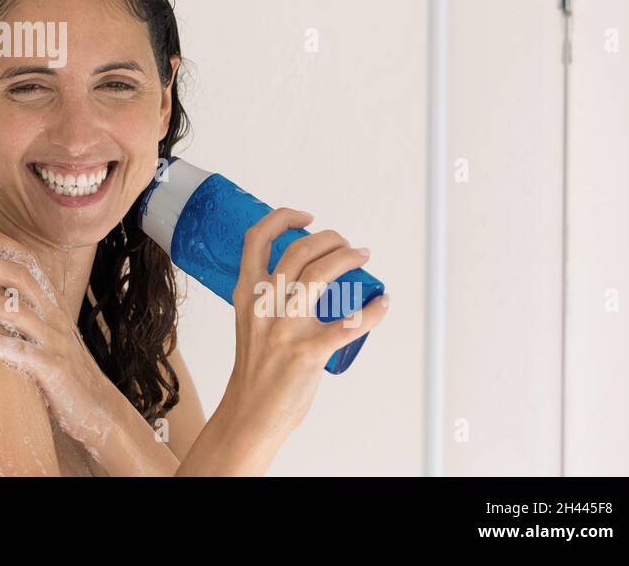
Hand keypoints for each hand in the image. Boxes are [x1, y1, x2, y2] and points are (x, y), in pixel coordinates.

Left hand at [0, 223, 122, 453]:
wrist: (98, 409)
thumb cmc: (62, 370)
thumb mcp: (45, 334)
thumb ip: (22, 313)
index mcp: (52, 304)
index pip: (27, 262)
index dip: (0, 243)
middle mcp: (55, 316)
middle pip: (19, 278)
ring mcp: (55, 342)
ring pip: (16, 312)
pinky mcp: (54, 370)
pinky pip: (21, 352)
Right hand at [222, 208, 390, 446]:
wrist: (251, 411)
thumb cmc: (256, 367)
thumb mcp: (251, 320)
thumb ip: (270, 297)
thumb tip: (308, 277)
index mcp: (246, 293)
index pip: (257, 238)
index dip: (282, 218)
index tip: (305, 217)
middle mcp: (263, 305)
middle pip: (298, 251)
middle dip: (329, 239)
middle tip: (346, 244)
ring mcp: (285, 328)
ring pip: (319, 275)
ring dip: (348, 259)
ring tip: (362, 257)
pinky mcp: (308, 352)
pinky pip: (348, 325)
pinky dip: (372, 312)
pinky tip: (382, 304)